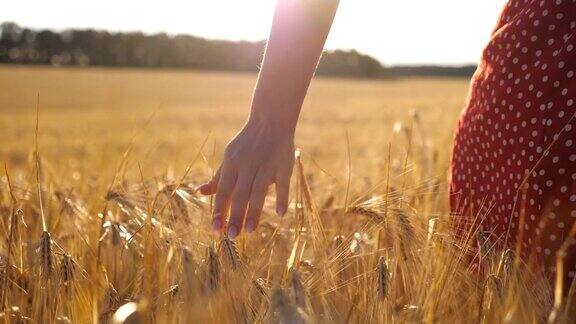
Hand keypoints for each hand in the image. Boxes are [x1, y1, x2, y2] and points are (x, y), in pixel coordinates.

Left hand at [197, 120, 294, 237]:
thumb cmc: (247, 145)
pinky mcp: (284, 164)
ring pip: (259, 191)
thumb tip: (200, 193)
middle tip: (232, 236)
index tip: (216, 230)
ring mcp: (266, 164)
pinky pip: (283, 183)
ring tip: (249, 231)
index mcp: (232, 163)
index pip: (224, 191)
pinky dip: (282, 197)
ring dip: (254, 211)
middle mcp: (247, 165)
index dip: (220, 210)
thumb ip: (218, 178)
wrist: (270, 121)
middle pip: (240, 194)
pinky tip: (280, 214)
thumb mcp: (230, 158)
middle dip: (235, 215)